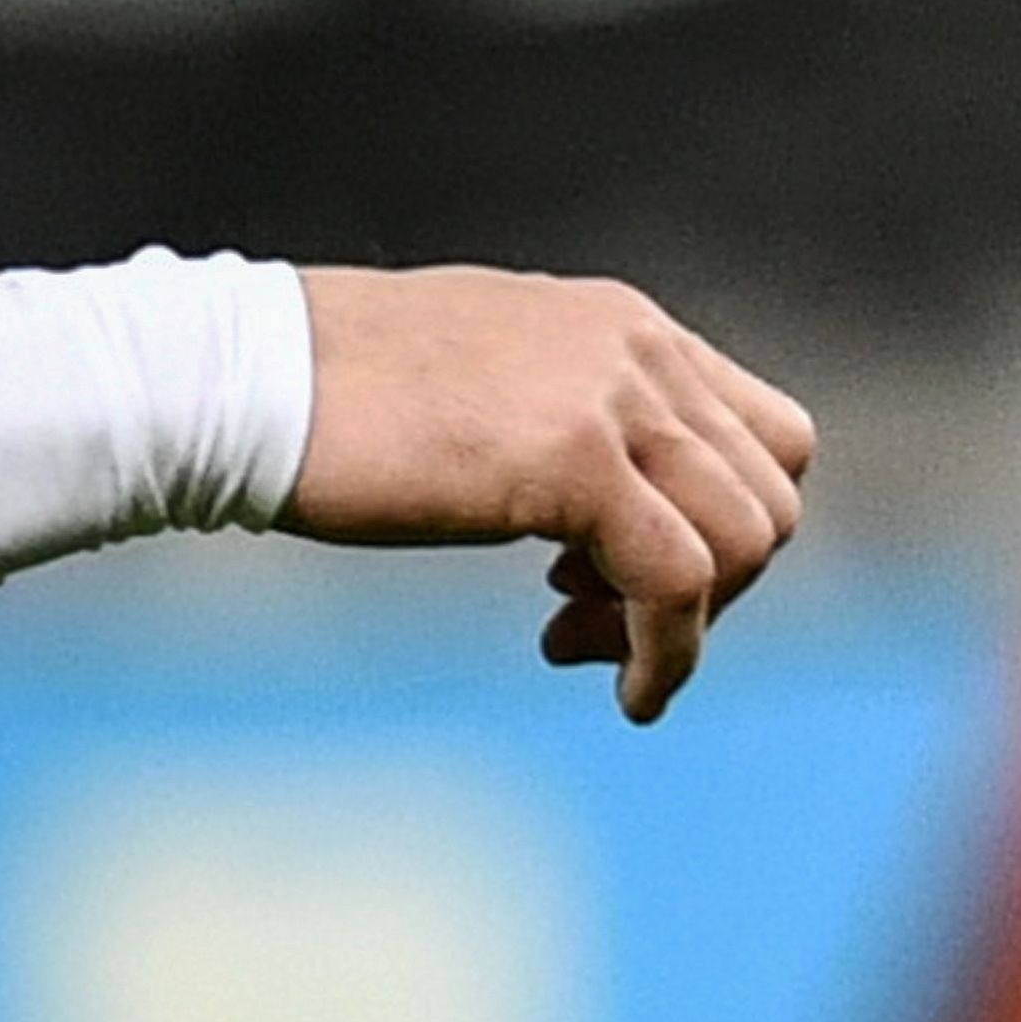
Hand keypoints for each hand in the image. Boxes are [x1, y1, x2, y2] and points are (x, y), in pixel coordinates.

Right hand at [287, 266, 815, 721]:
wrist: (247, 379)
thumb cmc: (336, 398)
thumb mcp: (490, 391)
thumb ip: (567, 423)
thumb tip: (604, 509)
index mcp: (624, 328)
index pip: (762, 435)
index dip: (717, 527)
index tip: (616, 580)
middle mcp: (639, 348)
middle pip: (772, 489)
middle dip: (714, 584)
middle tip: (599, 628)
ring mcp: (614, 395)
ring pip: (747, 536)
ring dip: (690, 624)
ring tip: (581, 650)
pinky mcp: (576, 458)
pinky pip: (681, 580)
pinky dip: (671, 656)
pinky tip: (623, 693)